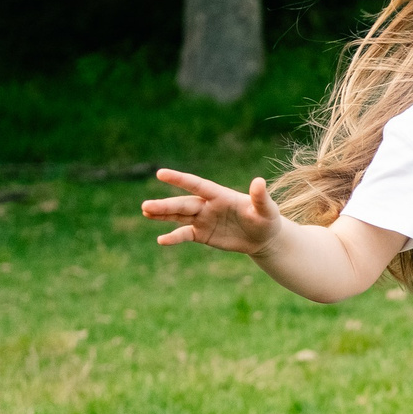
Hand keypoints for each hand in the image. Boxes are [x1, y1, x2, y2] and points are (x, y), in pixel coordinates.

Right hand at [142, 170, 285, 255]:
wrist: (264, 238)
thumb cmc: (266, 219)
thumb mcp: (267, 209)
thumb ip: (260, 197)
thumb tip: (259, 181)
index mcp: (220, 195)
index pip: (197, 185)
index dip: (180, 180)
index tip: (160, 173)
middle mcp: (208, 205)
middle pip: (183, 204)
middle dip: (165, 205)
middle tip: (146, 206)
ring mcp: (203, 219)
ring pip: (179, 216)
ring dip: (162, 215)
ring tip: (145, 212)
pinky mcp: (202, 234)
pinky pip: (185, 234)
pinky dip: (174, 237)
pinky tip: (161, 240)